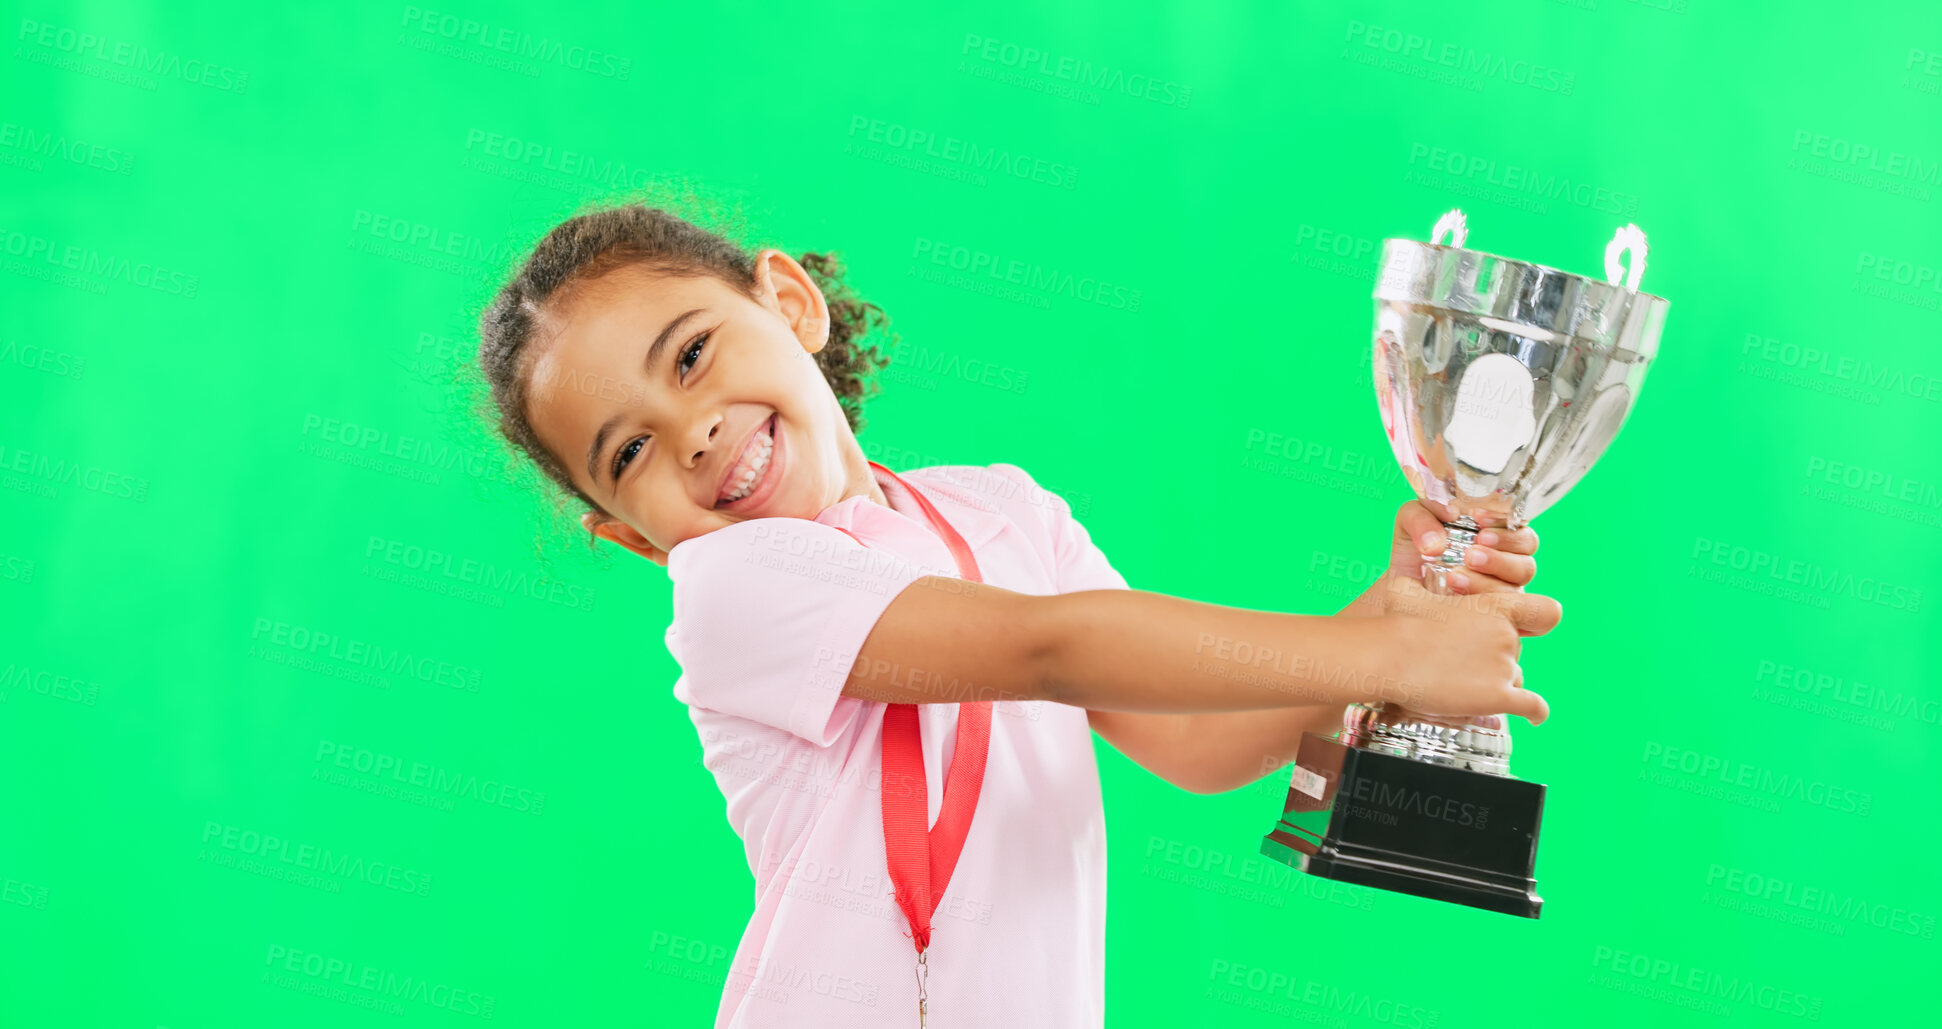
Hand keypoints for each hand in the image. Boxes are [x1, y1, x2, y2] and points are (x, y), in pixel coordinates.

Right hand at [1373, 577, 1555, 723]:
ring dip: (1496, 683)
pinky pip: (1532, 707)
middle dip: (1494, 657)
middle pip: (1516, 651)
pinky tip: (1535, 717)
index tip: (1529, 629)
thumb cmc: (1396, 622)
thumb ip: (1421, 580)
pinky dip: (1536, 713)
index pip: (1544, 611)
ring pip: (1514, 678)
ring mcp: (1504, 666)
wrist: (1389, 656)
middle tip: (1462, 663)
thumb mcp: (1409, 589)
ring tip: (1465, 686)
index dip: (1537, 620)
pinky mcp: (1499, 696)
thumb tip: (1413, 571)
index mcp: (1495, 605)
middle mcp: (1507, 635)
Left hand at [1382, 501, 1551, 634]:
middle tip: (1471, 556)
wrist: (1401, 589)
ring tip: (1455, 578)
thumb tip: (1440, 534)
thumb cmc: (1416, 549)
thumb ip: (1421, 518)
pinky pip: (1510, 621)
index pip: (1519, 529)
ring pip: (1515, 591)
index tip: (1479, 520)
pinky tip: (1466, 604)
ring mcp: (1503, 595)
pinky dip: (1492, 613)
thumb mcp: (1411, 523)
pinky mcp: (1496, 619)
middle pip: (1526, 562)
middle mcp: (1507, 565)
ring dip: (1488, 584)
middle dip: (1500, 558)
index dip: (1505, 526)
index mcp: (1497, 536)